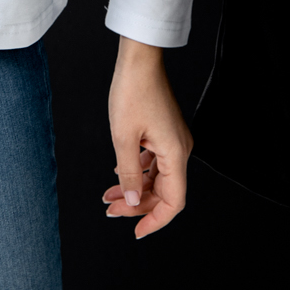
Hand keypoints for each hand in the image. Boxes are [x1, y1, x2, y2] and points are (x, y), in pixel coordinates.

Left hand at [102, 36, 191, 239]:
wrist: (138, 58)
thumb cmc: (132, 90)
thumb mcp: (123, 137)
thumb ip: (129, 174)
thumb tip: (133, 202)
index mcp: (175, 154)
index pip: (174, 202)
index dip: (156, 221)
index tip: (136, 232)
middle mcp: (180, 149)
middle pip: (164, 192)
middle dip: (137, 204)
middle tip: (110, 209)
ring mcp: (173, 140)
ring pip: (157, 177)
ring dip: (134, 188)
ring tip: (108, 196)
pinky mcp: (165, 132)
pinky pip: (155, 162)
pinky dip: (138, 172)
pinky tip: (118, 175)